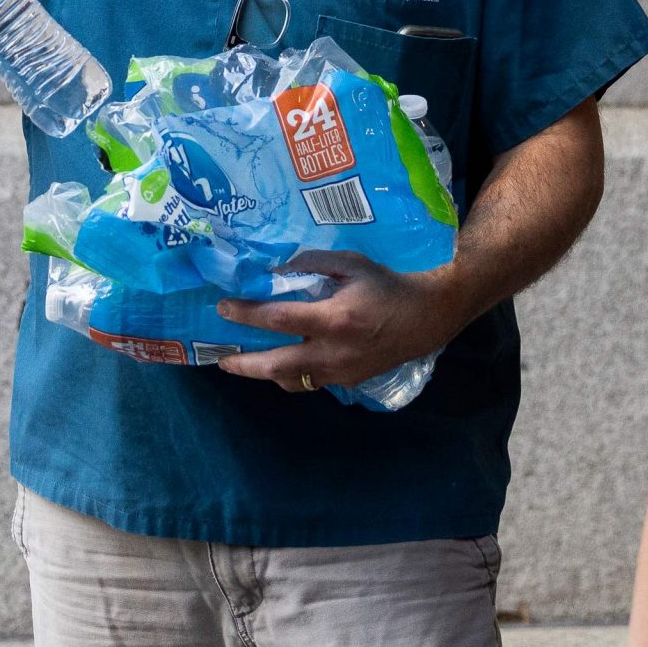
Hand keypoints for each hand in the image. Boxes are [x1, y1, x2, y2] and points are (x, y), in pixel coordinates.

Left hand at [214, 251, 473, 392]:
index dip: (246, 314)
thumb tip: (278, 269)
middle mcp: (334, 351)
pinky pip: (311, 382)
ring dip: (264, 373)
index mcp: (334, 318)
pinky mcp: (349, 381)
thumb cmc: (387, 286)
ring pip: (292, 381)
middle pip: (277, 365)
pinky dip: (291, 375)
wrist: (426, 317)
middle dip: (244, 364)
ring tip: (242, 364)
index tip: (222, 308)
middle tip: (221, 359)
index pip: (278, 319)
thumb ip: (313, 264)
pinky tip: (280, 363)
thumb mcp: (351, 264)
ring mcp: (341, 371)